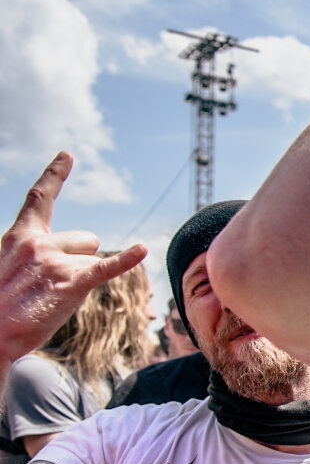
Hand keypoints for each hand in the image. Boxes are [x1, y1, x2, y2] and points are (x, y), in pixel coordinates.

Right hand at [0, 153, 146, 366]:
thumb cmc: (2, 307)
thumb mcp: (10, 269)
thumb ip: (36, 255)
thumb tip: (69, 258)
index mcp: (20, 237)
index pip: (40, 198)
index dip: (55, 175)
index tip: (67, 156)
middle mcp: (39, 243)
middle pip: (87, 240)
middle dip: (82, 260)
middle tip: (55, 285)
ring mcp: (55, 262)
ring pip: (93, 261)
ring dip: (83, 279)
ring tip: (56, 298)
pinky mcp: (71, 283)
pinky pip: (106, 268)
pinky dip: (126, 260)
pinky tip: (142, 250)